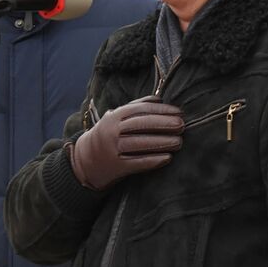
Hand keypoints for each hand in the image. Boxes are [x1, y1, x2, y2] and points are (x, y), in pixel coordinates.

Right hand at [69, 95, 183, 190]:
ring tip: (179, 142)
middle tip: (182, 126)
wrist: (85, 160)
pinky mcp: (116, 167)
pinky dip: (153, 160)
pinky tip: (168, 158)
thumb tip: (160, 99)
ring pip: (139, 144)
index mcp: (115, 116)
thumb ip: (136, 107)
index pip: (141, 110)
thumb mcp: (117, 118)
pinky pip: (137, 163)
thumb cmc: (109, 135)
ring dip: (162, 142)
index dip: (161, 110)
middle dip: (164, 124)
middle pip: (140, 125)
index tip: (179, 112)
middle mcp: (112, 131)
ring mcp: (113, 149)